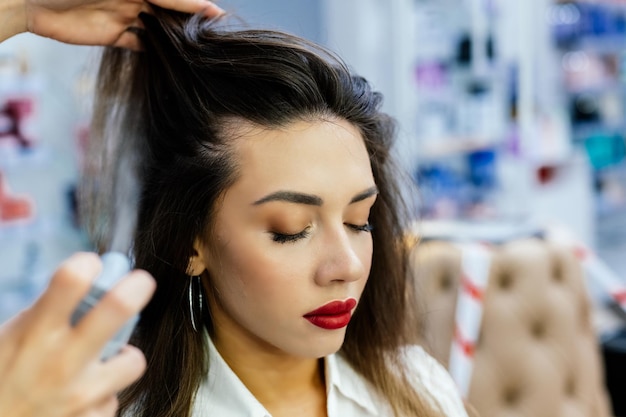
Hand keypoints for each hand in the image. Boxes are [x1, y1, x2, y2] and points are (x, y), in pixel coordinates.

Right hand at [0, 252, 155, 416]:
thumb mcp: (8, 341)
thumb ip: (45, 315)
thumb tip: (86, 284)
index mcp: (34, 335)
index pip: (71, 281)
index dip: (86, 264)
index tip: (91, 264)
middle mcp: (61, 362)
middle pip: (118, 308)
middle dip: (136, 287)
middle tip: (141, 281)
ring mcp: (81, 395)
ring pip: (133, 361)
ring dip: (122, 359)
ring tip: (104, 361)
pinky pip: (113, 399)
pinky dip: (101, 395)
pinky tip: (83, 398)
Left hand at [1, 0, 223, 47]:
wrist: (33, 0)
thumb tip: (190, 0)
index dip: (196, 4)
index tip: (218, 14)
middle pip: (169, 11)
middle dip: (189, 21)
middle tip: (213, 35)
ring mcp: (125, 17)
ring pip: (158, 28)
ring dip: (175, 38)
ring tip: (198, 49)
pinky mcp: (113, 36)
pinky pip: (140, 43)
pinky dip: (155, 50)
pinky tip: (171, 59)